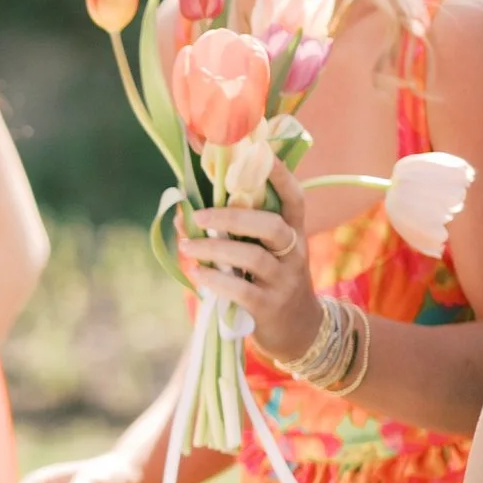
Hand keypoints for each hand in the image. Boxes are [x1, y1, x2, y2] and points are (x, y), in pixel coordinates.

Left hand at [176, 171, 315, 365]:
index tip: (260, 151)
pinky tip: (197, 274)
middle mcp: (294, 252)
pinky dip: (216, 280)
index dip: (279, 174)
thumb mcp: (264, 253)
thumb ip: (233, 232)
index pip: (294, 197)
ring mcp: (284, 281)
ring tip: (187, 247)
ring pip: (252, 257)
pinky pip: (242, 290)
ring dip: (215, 249)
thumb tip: (182, 213)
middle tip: (199, 216)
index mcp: (294, 232)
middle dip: (232, 217)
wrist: (300, 331)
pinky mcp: (269, 307)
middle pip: (271, 226)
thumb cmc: (271, 281)